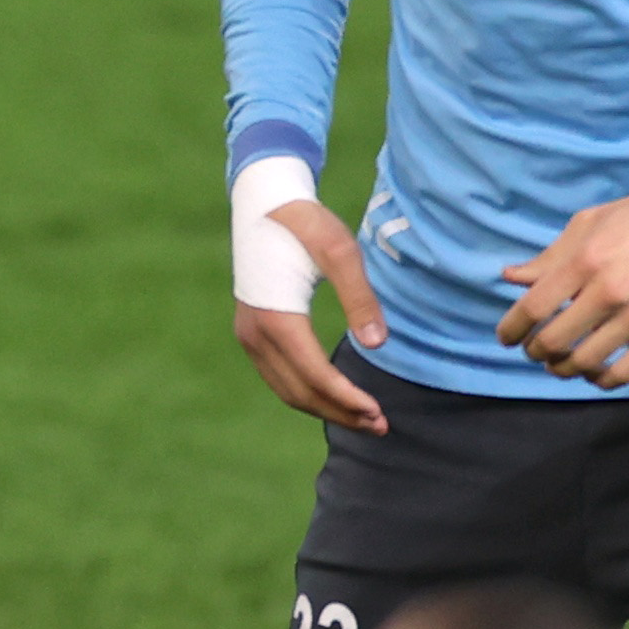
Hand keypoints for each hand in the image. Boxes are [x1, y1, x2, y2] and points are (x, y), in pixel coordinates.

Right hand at [234, 197, 390, 433]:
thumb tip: (377, 344)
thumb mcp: (340, 252)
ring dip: (325, 408)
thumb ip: (359, 299)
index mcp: (276, 318)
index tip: (379, 413)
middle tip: (380, 426)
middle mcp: (255, 334)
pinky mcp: (250, 332)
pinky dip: (307, 393)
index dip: (347, 399)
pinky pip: (279, 376)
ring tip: (363, 418)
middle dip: (340, 413)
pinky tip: (334, 395)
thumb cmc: (306, 223)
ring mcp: (248, 335)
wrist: (263, 203)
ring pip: (286, 389)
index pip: (314, 375)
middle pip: (299, 391)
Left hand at [496, 173, 628, 387]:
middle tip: (533, 350)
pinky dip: (603, 380)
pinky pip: (628, 372)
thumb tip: (511, 277)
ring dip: (564, 369)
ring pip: (588, 362)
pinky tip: (594, 374)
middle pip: (556, 340)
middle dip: (535, 351)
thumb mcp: (589, 223)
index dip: (512, 328)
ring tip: (559, 363)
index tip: (506, 337)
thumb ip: (550, 256)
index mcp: (586, 261)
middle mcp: (610, 293)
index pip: (534, 307)